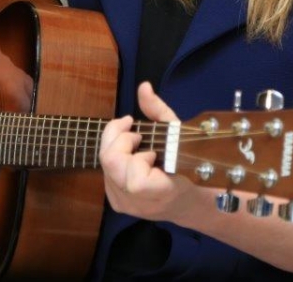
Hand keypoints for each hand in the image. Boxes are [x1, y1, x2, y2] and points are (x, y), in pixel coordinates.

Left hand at [99, 82, 196, 222]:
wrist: (186, 202)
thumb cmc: (188, 166)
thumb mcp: (178, 134)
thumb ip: (158, 111)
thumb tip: (143, 87)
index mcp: (161, 192)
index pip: (135, 181)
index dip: (136, 156)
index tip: (147, 143)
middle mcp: (139, 202)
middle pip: (111, 165)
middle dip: (120, 140)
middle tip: (136, 134)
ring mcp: (125, 205)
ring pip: (104, 166)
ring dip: (117, 147)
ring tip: (136, 144)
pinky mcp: (116, 203)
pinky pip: (105, 173)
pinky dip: (115, 158)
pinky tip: (130, 156)